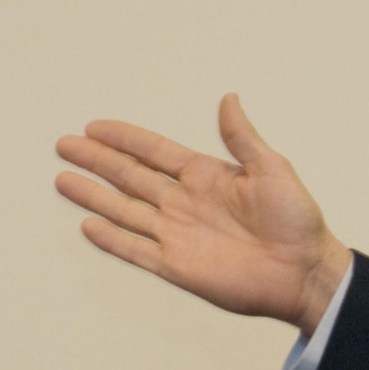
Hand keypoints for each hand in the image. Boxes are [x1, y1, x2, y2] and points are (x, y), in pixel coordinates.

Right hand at [55, 94, 350, 334]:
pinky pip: (136, 249)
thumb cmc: (297, 220)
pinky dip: (112, 239)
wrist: (305, 271)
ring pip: (125, 210)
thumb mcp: (272, 169)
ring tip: (63, 180)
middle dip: (97, 161)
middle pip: (130, 176)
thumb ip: (242, 137)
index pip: (155, 152)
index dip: (125, 139)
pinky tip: (89, 224)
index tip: (95, 126)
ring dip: (94, 196)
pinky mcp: (178, 265)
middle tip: (64, 145)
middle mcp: (186, 203)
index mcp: (206, 176)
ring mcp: (178, 234)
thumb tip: (229, 99)